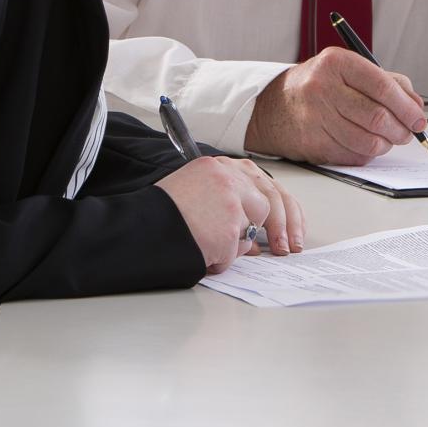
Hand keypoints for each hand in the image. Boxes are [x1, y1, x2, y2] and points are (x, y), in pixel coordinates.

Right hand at [155, 156, 305, 273]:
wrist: (137, 227)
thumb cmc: (161, 214)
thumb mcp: (195, 192)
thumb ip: (229, 204)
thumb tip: (252, 237)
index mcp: (222, 166)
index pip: (267, 184)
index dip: (284, 210)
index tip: (289, 228)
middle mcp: (230, 177)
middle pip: (272, 203)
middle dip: (282, 229)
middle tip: (285, 249)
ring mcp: (232, 202)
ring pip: (250, 231)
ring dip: (232, 247)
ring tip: (204, 244)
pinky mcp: (229, 227)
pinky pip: (233, 253)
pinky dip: (217, 260)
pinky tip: (198, 251)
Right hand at [245, 48, 427, 165]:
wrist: (275, 106)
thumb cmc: (320, 85)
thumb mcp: (350, 69)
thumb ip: (388, 82)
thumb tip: (416, 105)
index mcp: (337, 63)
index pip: (383, 87)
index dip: (407, 107)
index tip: (419, 118)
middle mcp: (323, 89)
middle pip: (377, 117)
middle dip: (401, 129)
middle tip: (408, 132)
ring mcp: (315, 118)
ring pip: (367, 141)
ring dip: (387, 144)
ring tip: (390, 138)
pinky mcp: (312, 143)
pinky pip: (353, 156)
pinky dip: (368, 154)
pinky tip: (368, 144)